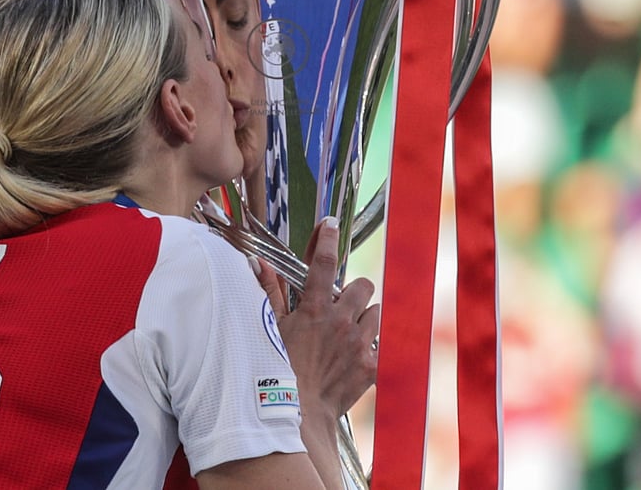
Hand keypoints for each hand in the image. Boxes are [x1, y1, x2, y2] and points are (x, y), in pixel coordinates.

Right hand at [253, 217, 379, 418]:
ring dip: (364, 319)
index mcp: (314, 309)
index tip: (330, 225)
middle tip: (340, 306)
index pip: (324, 262)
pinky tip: (354, 356)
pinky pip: (382, 345)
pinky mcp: (372, 365)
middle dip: (354, 292)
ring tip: (347, 334)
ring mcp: (360, 344)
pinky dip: (371, 347)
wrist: (300, 416)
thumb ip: (268, 293)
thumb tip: (258, 263)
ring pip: (376, 314)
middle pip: (364, 286)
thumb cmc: (277, 374)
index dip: (327, 239)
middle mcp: (341, 321)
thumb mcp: (269, 329)